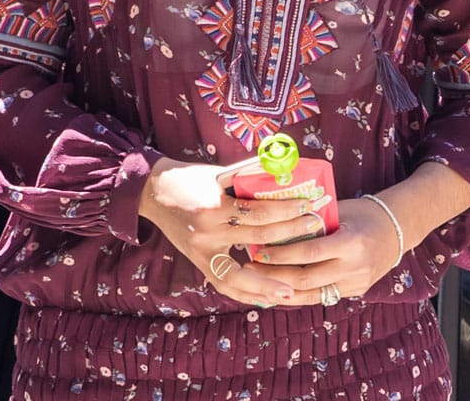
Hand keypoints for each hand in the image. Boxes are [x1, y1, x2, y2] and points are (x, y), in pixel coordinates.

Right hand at [139, 158, 324, 306]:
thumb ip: (249, 176)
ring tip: (292, 290)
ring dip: (266, 284)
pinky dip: (245, 292)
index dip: (285, 210)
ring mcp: (201, 253)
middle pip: (257, 240)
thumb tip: (283, 173)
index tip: (308, 206)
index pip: (258, 213)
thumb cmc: (191, 178)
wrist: (155, 193)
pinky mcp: (198, 263)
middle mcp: (207, 234)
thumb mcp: (219, 173)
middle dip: (289, 236)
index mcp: (214, 208)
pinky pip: (224, 283)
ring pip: (238, 277)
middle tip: (314, 231)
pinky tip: (264, 296)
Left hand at [243, 195, 401, 305]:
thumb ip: (312, 221)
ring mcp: (356, 284)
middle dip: (275, 275)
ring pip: (312, 295)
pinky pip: (322, 296)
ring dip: (283, 290)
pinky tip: (280, 290)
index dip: (281, 255)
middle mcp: (354, 268)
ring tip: (258, 284)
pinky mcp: (355, 292)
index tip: (258, 251)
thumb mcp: (339, 211)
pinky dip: (300, 295)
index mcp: (351, 243)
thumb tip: (274, 222)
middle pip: (307, 278)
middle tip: (250, 269)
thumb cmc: (362, 213)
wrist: (396, 229)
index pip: (309, 252)